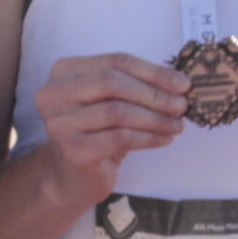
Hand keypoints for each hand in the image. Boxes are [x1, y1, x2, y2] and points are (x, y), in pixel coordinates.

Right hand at [30, 52, 185, 204]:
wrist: (72, 176)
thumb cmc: (96, 132)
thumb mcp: (110, 101)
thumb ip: (135, 85)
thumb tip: (179, 83)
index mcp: (65, 71)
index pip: (115, 62)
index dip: (153, 71)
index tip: (183, 84)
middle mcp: (54, 93)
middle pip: (113, 83)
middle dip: (154, 94)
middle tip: (182, 105)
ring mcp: (59, 123)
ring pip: (117, 112)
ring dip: (154, 118)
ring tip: (177, 125)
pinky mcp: (72, 150)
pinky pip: (119, 139)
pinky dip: (147, 138)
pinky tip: (164, 140)